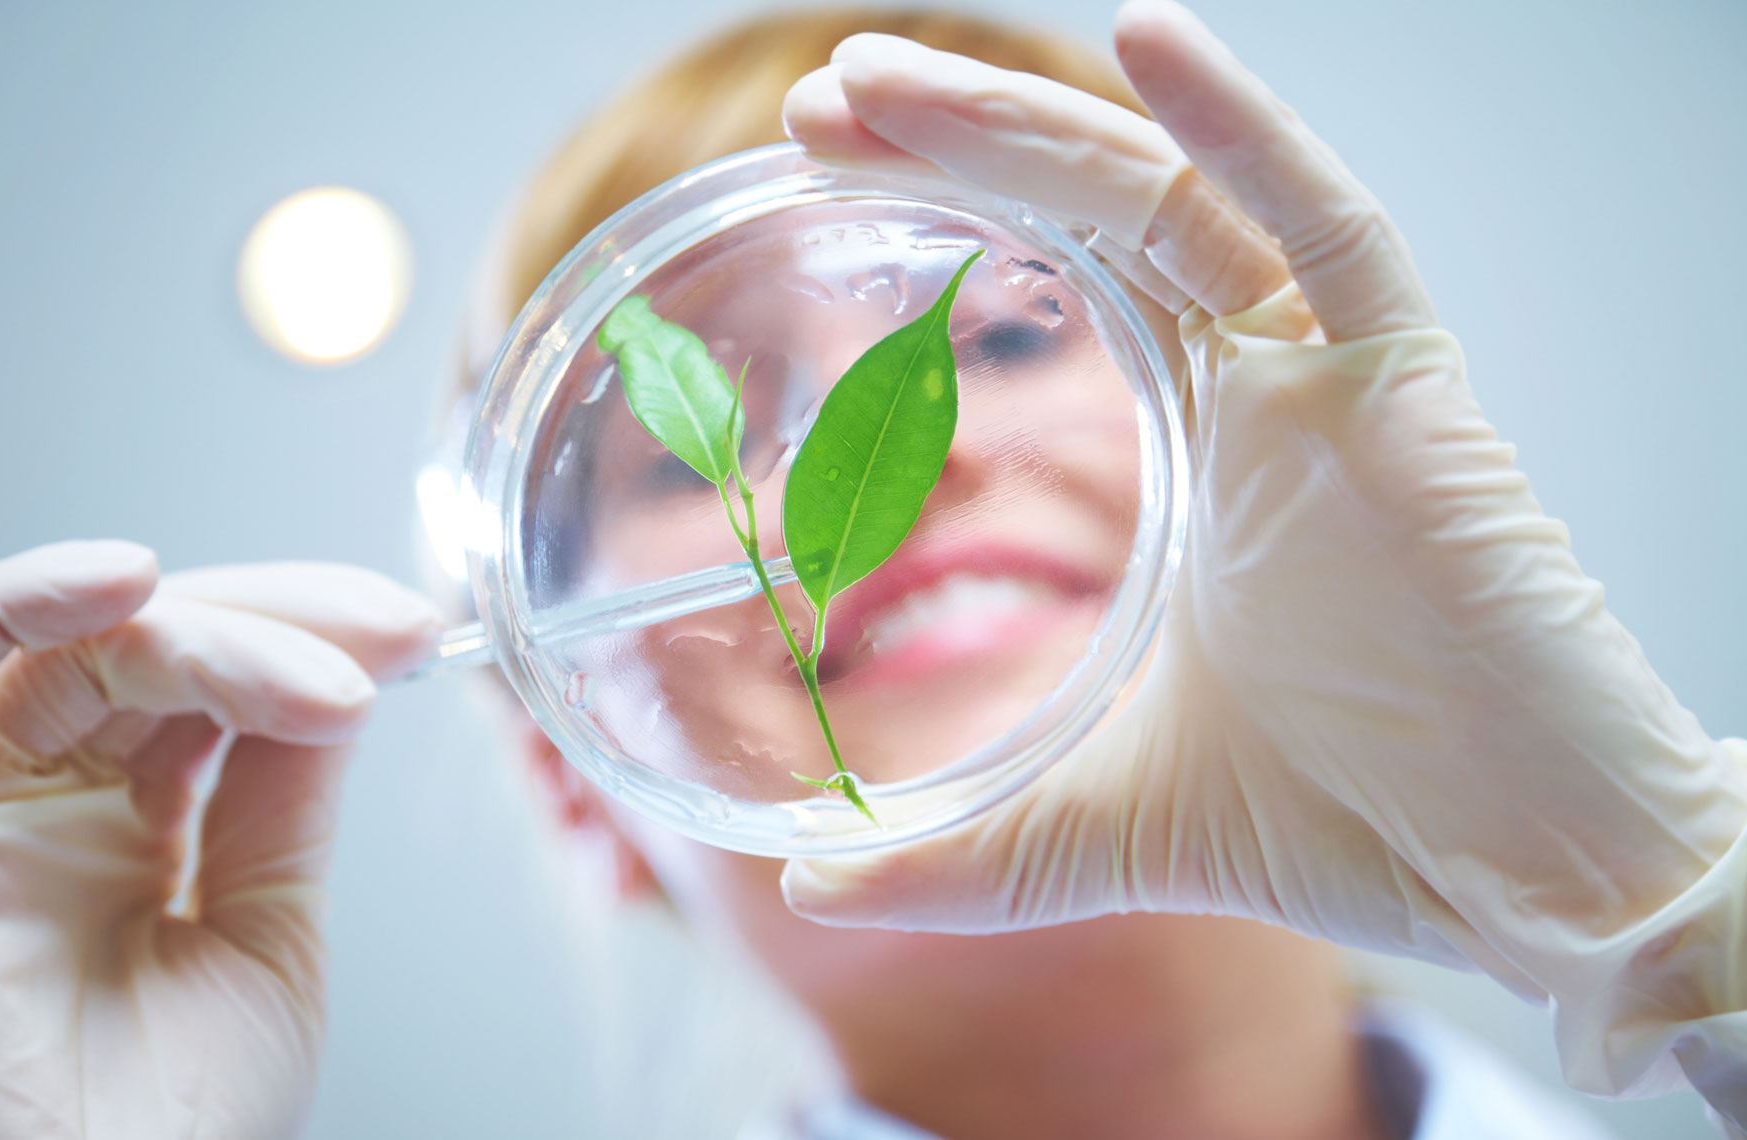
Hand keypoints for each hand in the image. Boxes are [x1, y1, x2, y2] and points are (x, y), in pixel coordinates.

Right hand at [0, 541, 438, 1139]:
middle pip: (154, 645)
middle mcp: (38, 803)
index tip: (413, 638)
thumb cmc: (174, 1130)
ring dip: (205, 628)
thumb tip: (341, 677)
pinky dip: (26, 605)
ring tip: (324, 657)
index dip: (308, 640)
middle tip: (396, 639)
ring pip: (75, 645)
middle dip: (286, 625)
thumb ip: (280, 801)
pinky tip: (130, 584)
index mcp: (121, 830)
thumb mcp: (264, 932)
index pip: (210, 683)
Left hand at [780, 1, 1746, 1123]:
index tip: (824, 186)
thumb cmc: (1356, 824)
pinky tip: (1150, 42)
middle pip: (1097, 219)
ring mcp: (1337, 379)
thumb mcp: (1109, 821)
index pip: (1066, 287)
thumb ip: (967, 853)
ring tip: (881, 77)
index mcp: (1211, 453)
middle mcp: (1267, 389)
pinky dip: (1245, 135)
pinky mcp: (1415, 393)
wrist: (1537, 876)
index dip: (952, 221)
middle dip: (956, 146)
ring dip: (1030, 128)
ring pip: (1176, 204)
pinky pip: (1328, 232)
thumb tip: (815, 893)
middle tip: (820, 104)